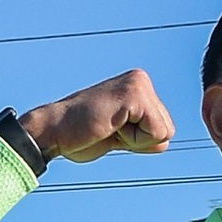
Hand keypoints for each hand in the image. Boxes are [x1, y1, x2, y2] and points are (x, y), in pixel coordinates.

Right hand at [21, 70, 175, 163]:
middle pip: (168, 130)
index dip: (140, 141)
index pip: (164, 129)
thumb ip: (142, 132)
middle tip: (109, 129)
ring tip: (108, 126)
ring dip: (135, 140)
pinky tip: (110, 125)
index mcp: (138, 87)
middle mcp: (141, 80)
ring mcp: (138, 84)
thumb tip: (167, 139)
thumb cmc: (81, 136)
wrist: (53, 132)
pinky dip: (133, 140)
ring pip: (163, 132)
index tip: (112, 130)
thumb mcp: (121, 134)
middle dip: (140, 141)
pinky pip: (155, 132)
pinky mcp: (134, 95)